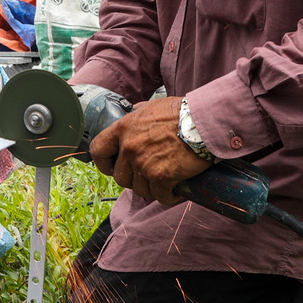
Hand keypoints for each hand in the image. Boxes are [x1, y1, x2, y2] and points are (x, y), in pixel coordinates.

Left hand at [90, 96, 211, 204]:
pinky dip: (168, 196)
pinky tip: (175, 191)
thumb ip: (139, 112)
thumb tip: (134, 110)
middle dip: (133, 179)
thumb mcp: (153, 106)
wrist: (204, 122)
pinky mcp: (161, 177)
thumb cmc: (182, 112)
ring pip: (139, 189)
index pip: (98, 150)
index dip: (104, 163)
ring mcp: (144, 164)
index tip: (111, 167)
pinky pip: (159, 196)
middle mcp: (129, 148)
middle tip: (148, 175)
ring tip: (165, 182)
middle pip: (120, 177)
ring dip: (151, 188)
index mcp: (124, 128)